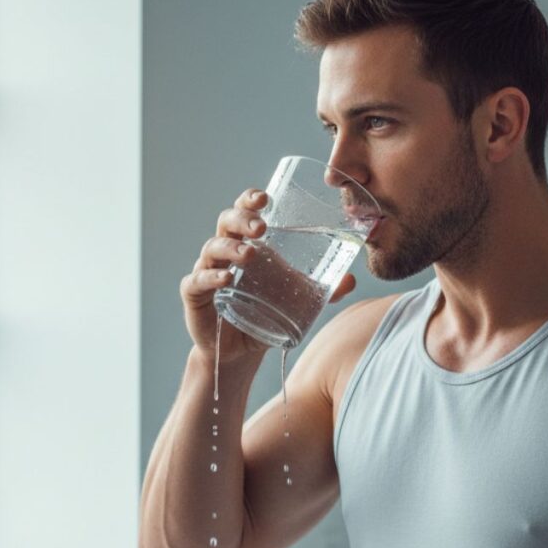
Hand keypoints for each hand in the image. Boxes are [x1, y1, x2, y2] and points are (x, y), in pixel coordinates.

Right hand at [180, 188, 357, 364]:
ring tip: (249, 253)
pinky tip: (226, 278)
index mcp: (247, 243)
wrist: (241, 350)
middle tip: (261, 227)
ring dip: (231, 247)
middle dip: (242, 219)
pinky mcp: (196, 297)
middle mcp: (225, 252)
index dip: (250, 200)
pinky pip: (197, 281)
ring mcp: (207, 271)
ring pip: (212, 248)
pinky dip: (210, 277)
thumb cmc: (266, 313)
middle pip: (226, 222)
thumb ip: (324, 289)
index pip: (244, 211)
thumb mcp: (297, 299)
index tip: (265, 197)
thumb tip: (352, 280)